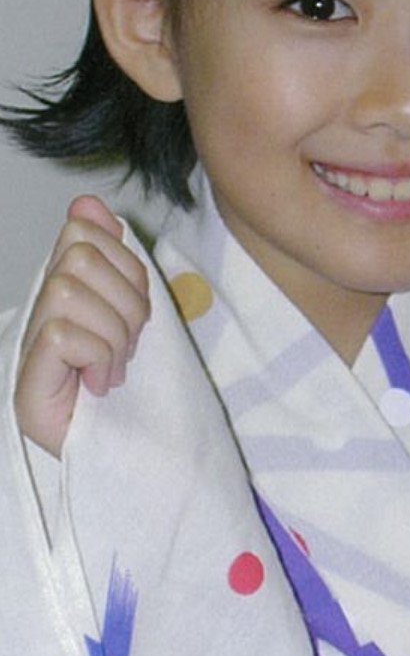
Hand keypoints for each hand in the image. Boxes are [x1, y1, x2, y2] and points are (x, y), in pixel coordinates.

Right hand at [15, 196, 149, 457]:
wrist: (131, 453)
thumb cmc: (133, 386)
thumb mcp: (135, 312)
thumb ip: (115, 259)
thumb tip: (88, 202)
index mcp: (64, 286)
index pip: (85, 230)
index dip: (125, 263)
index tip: (137, 310)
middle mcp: (38, 309)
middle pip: (80, 255)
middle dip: (124, 301)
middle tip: (128, 344)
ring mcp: (27, 345)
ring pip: (70, 291)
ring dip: (112, 334)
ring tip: (114, 367)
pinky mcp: (26, 382)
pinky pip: (63, 333)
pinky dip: (96, 357)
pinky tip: (100, 384)